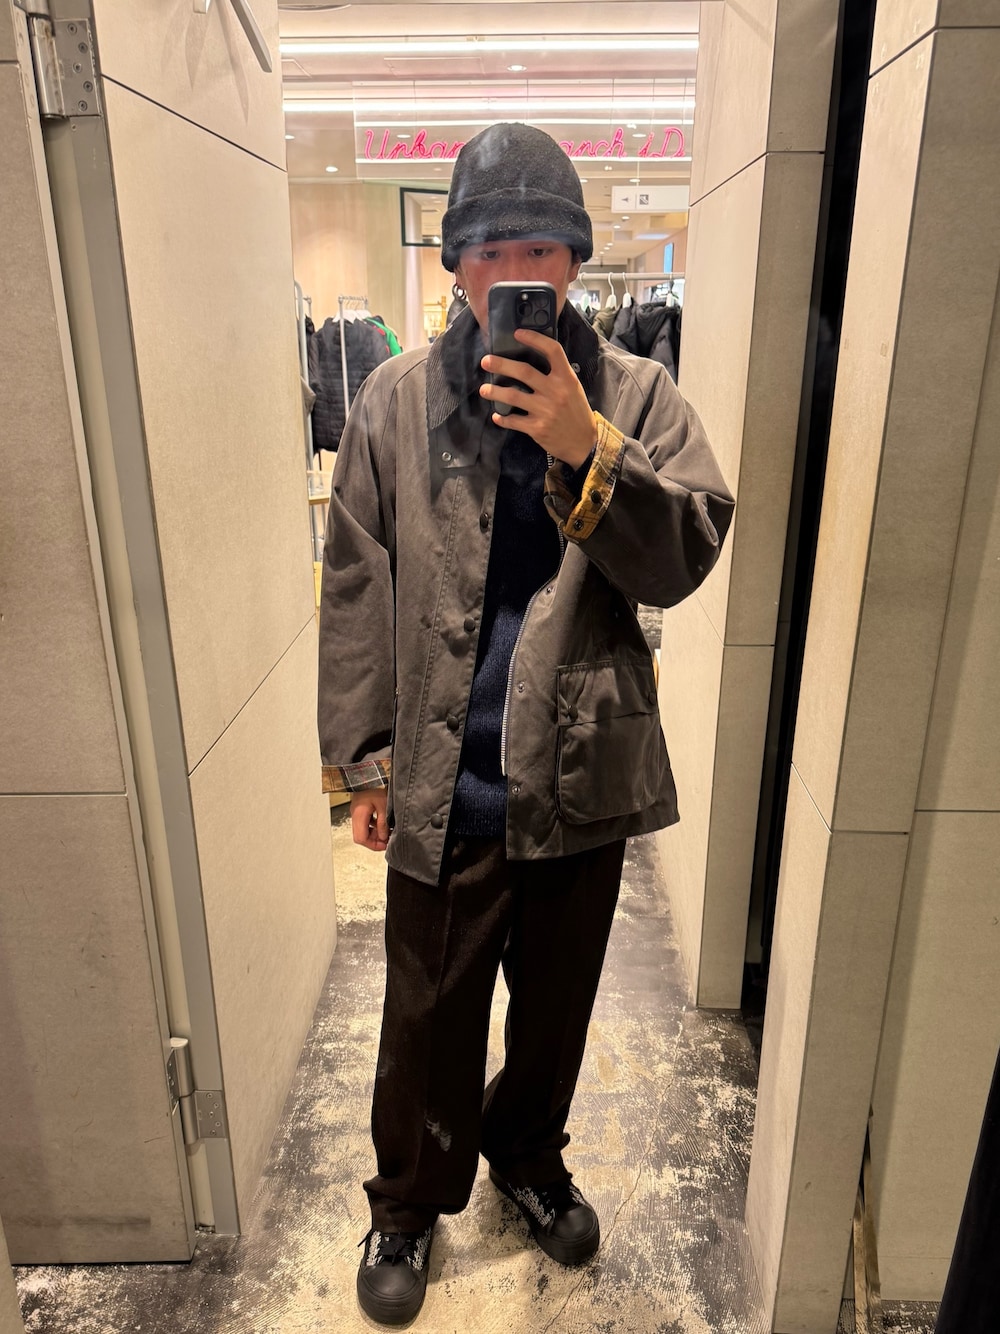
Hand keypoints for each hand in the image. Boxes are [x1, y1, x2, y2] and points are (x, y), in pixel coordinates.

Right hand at [351, 789, 388, 851]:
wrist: (369, 774)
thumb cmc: (375, 784)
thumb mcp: (383, 805)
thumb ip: (383, 823)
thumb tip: (383, 837)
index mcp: (359, 814)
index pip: (361, 838)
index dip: (372, 845)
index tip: (384, 845)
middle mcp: (355, 815)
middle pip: (360, 837)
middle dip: (374, 841)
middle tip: (386, 841)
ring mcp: (356, 812)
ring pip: (362, 831)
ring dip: (374, 834)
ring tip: (386, 833)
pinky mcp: (360, 809)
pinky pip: (364, 823)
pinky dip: (373, 827)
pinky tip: (382, 824)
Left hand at [480, 329, 595, 468]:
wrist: (584, 442)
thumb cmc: (576, 412)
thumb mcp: (573, 388)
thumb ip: (557, 374)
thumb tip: (532, 358)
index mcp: (567, 378)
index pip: (552, 351)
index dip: (534, 339)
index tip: (517, 333)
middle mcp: (556, 392)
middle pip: (524, 372)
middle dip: (501, 365)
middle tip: (486, 361)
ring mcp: (545, 410)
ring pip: (513, 396)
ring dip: (494, 392)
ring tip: (484, 390)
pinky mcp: (537, 428)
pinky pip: (513, 421)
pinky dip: (502, 418)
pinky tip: (497, 415)